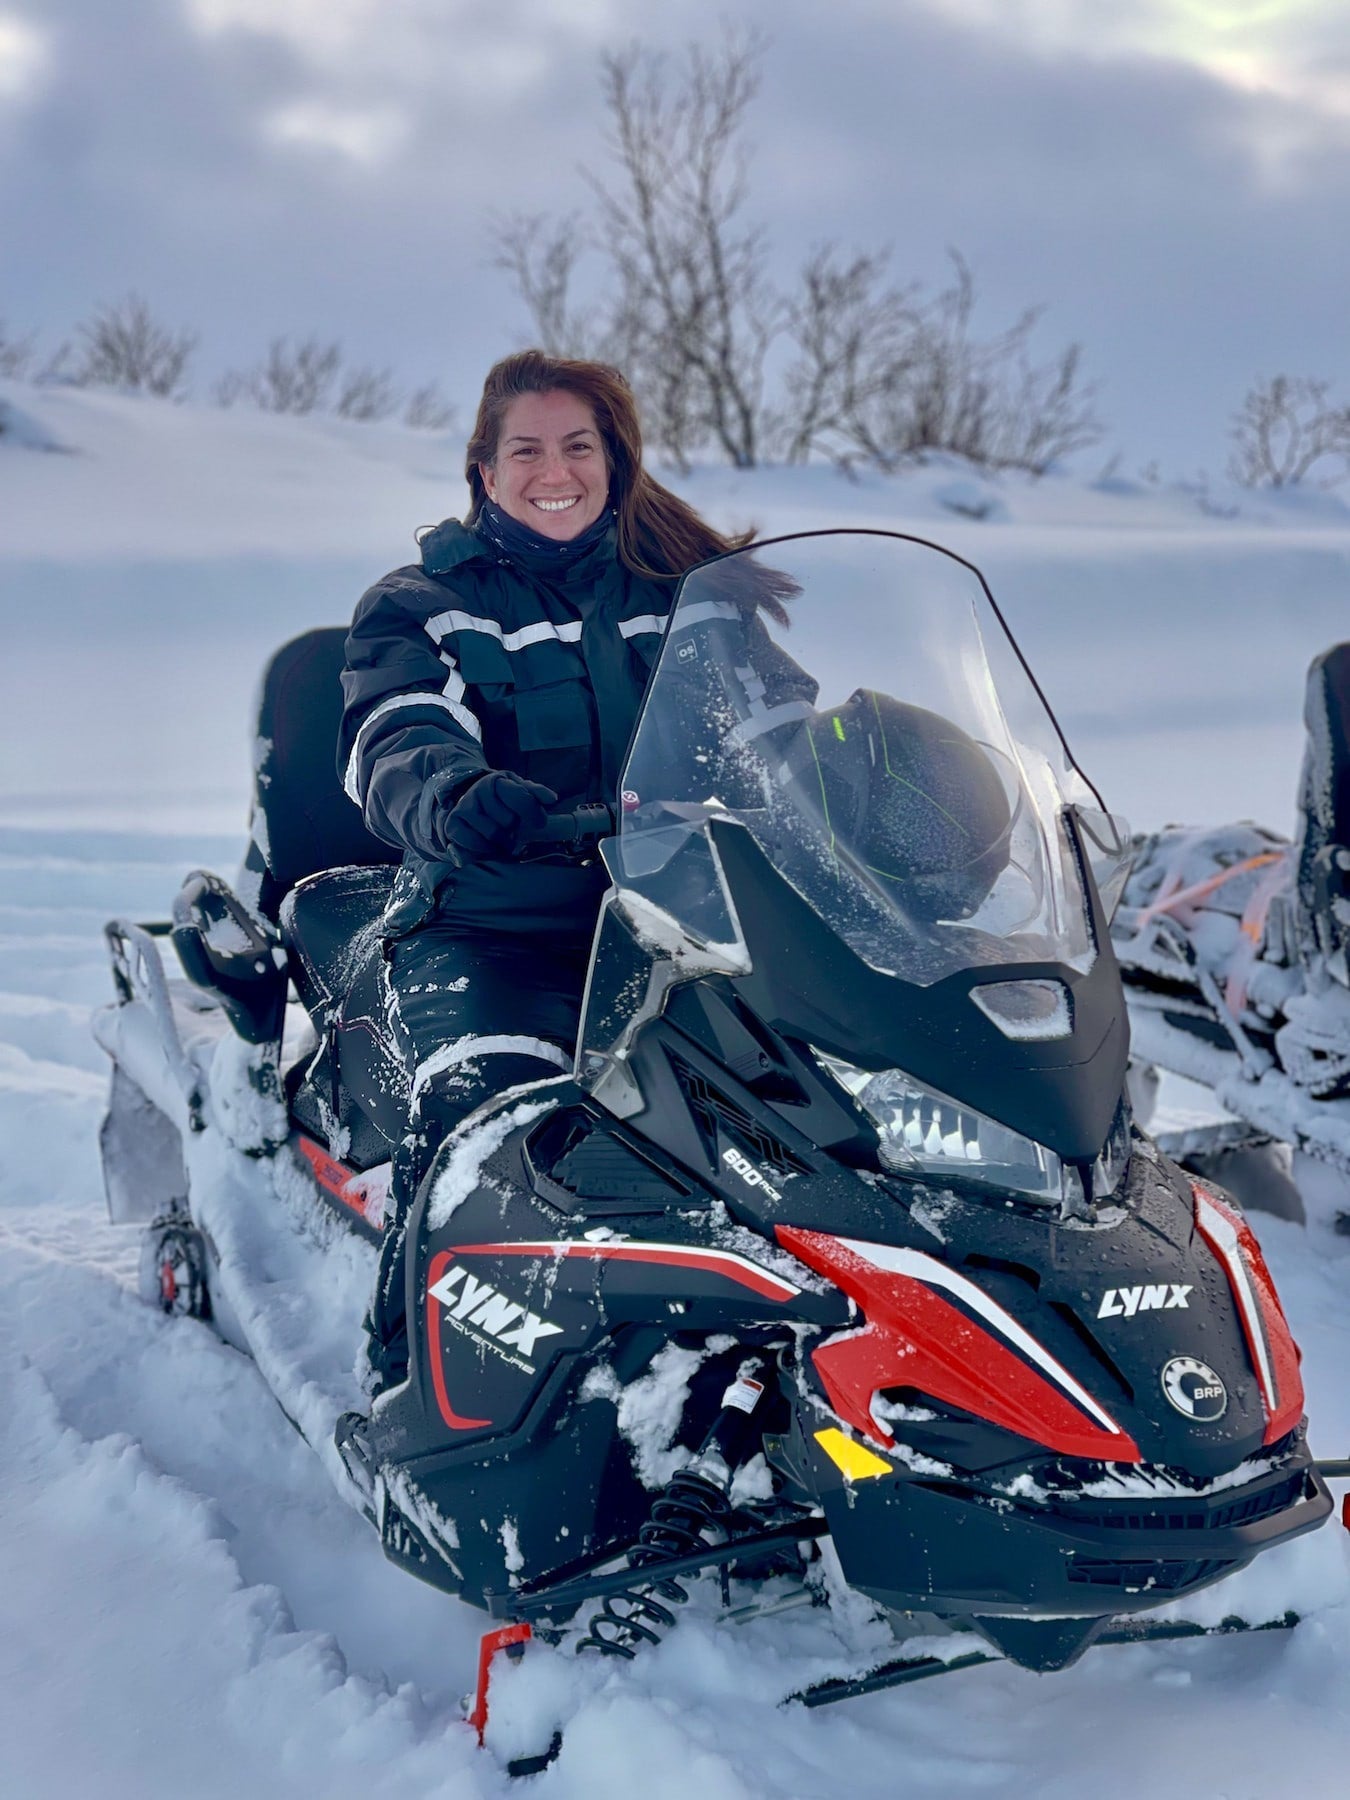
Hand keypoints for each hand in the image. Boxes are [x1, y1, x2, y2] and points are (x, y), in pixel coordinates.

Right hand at [440, 771, 556, 861]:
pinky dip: (485, 849)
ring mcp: (464, 806)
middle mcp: (479, 790)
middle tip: (512, 829)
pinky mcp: (453, 823)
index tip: (539, 823)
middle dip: (514, 829)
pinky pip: (473, 843)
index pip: (521, 797)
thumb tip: (552, 799)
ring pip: (492, 834)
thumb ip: (536, 794)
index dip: (534, 813)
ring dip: (502, 842)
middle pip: (508, 821)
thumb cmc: (501, 800)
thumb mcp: (519, 790)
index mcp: (499, 780)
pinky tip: (489, 845)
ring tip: (502, 839)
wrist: (470, 802)